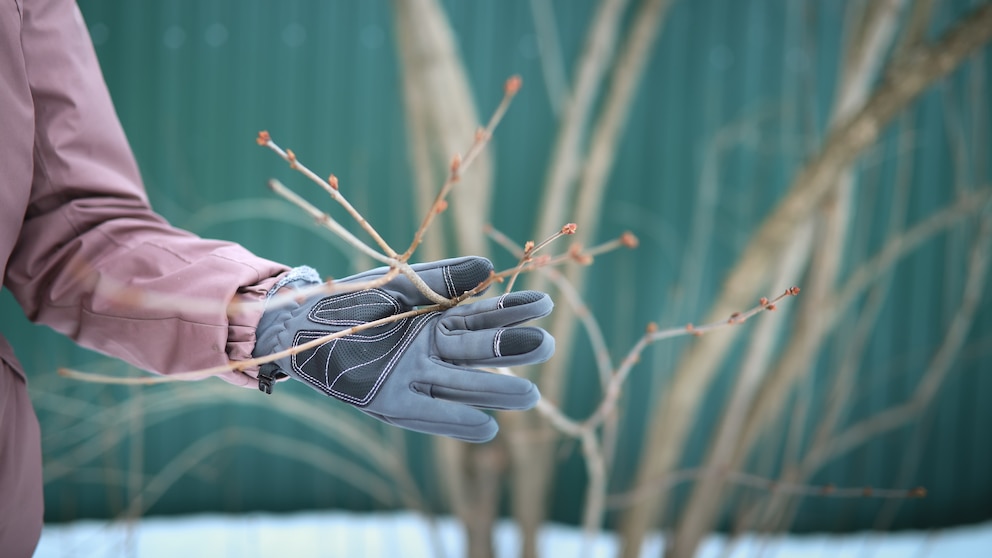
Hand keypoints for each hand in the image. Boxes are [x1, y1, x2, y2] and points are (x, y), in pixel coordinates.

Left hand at [253, 256, 553, 441]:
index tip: (544, 304)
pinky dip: (454, 421)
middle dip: (512, 348)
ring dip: (494, 391)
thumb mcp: (401, 283)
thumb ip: (444, 278)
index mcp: (438, 321)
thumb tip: (489, 269)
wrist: (298, 324)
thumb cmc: (351, 300)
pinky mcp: (389, 400)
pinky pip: (427, 413)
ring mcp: (413, 376)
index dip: (513, 310)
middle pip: (479, 350)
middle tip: (547, 346)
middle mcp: (432, 351)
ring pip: (461, 384)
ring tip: (531, 396)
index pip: (485, 316)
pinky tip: (486, 428)